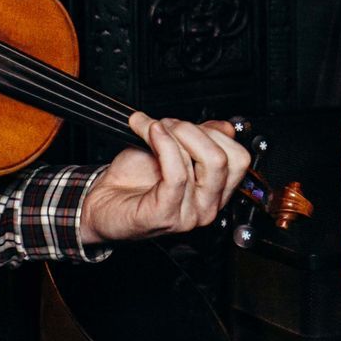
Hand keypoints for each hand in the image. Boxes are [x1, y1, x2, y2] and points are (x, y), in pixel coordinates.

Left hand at [80, 112, 250, 243]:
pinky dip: (164, 144)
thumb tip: (224, 126)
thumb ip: (201, 137)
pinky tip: (150, 132)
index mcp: (214, 192)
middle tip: (168, 124)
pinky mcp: (165, 216)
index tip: (186, 124)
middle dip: (195, 130)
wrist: (101, 201)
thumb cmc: (134, 178)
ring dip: (174, 133)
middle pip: (225, 159)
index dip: (215, 133)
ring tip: (153, 128)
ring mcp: (188, 216)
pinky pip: (177, 174)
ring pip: (204, 162)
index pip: (239, 158)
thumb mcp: (174, 149)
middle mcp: (207, 207)